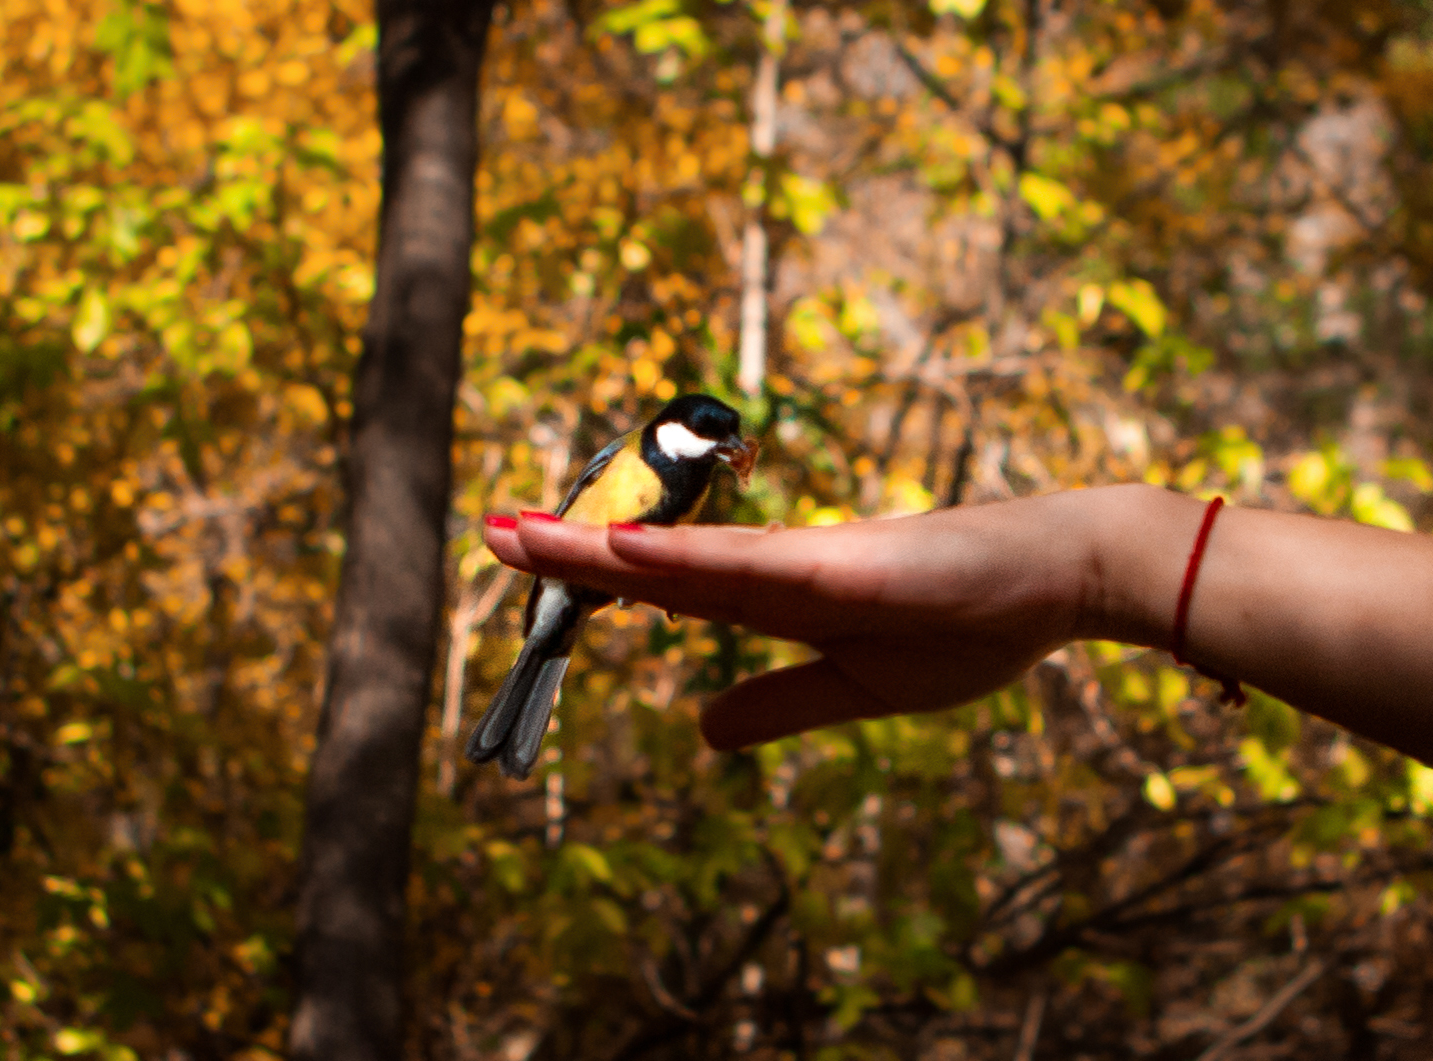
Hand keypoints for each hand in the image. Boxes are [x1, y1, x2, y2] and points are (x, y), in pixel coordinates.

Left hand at [483, 492, 1098, 748]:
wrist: (1059, 577)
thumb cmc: (970, 622)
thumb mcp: (858, 686)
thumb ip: (779, 702)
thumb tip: (701, 731)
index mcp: (777, 597)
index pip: (666, 589)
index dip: (595, 578)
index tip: (529, 563)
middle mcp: (779, 569)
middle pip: (657, 563)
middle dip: (569, 549)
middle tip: (489, 530)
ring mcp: (810, 562)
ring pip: (686, 557)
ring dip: (601, 544)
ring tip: (522, 531)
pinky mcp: (847, 565)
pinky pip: (749, 566)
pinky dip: (682, 559)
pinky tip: (624, 552)